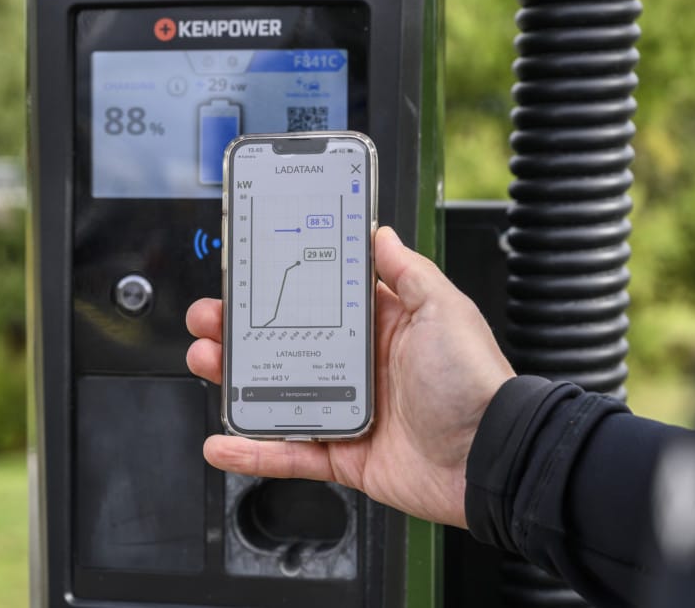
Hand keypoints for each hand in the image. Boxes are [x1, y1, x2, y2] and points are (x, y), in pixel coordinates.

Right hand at [186, 226, 513, 527]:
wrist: (489, 459)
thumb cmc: (474, 382)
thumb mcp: (444, 310)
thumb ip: (408, 272)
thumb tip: (380, 234)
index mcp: (380, 328)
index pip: (317, 301)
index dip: (279, 287)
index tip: (246, 275)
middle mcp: (360, 367)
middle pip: (285, 345)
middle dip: (241, 331)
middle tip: (211, 318)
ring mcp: (348, 411)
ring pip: (277, 393)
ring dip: (235, 380)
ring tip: (205, 361)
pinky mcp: (344, 455)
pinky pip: (290, 452)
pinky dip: (253, 451)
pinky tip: (222, 441)